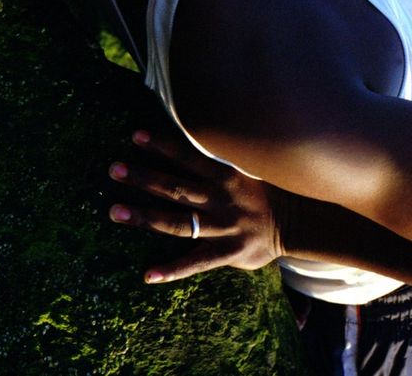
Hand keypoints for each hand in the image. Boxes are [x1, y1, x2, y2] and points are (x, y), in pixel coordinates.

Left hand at [108, 128, 281, 283]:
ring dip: (144, 217)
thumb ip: (214, 162)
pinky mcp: (227, 254)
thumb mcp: (243, 169)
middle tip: (113, 169)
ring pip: (178, 222)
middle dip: (143, 177)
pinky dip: (171, 270)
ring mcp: (223, 228)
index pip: (187, 156)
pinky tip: (148, 275)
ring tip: (115, 211)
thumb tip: (183, 143)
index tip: (135, 136)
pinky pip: (195, 264)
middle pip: (175, 188)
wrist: (297, 221)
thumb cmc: (260, 192)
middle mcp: (220, 199)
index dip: (161, 145)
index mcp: (225, 175)